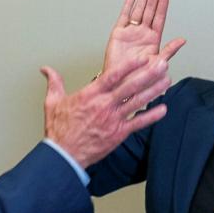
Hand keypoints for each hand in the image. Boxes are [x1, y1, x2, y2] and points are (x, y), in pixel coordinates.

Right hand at [41, 55, 170, 167]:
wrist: (64, 155)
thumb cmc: (59, 129)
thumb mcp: (53, 102)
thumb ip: (54, 82)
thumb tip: (46, 69)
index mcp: (90, 95)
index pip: (112, 75)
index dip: (128, 65)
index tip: (141, 57)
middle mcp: (104, 105)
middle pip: (130, 86)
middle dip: (148, 74)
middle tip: (162, 63)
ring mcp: (113, 119)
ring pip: (137, 102)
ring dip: (154, 90)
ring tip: (167, 80)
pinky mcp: (118, 133)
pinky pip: (138, 123)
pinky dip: (151, 116)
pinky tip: (163, 109)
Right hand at [103, 0, 185, 74]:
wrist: (119, 84)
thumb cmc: (138, 78)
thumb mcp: (157, 64)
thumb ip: (169, 51)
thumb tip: (182, 41)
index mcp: (153, 40)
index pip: (159, 17)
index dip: (162, 4)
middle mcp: (142, 34)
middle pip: (149, 10)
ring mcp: (130, 33)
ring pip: (138, 10)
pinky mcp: (118, 34)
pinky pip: (123, 17)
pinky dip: (127, 6)